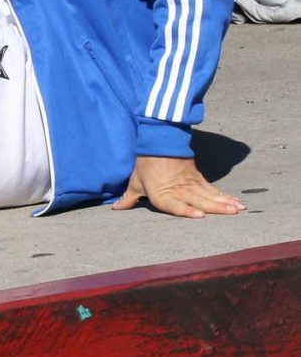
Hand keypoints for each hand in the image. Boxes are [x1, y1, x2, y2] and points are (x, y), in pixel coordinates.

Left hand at [112, 155, 245, 218]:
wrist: (157, 141)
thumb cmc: (145, 164)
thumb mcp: (135, 181)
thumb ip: (129, 198)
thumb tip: (117, 208)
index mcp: (162, 194)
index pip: (176, 204)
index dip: (188, 210)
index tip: (201, 215)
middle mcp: (179, 190)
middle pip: (200, 200)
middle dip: (217, 207)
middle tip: (233, 213)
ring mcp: (190, 183)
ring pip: (210, 194)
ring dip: (225, 201)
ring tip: (239, 209)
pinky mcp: (198, 177)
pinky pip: (212, 189)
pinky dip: (224, 195)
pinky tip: (236, 201)